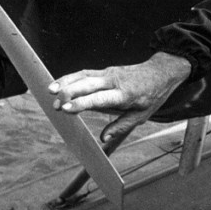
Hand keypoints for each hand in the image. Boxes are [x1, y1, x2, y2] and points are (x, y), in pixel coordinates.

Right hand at [48, 52, 191, 142]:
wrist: (161, 72)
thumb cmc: (152, 96)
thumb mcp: (141, 116)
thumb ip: (121, 126)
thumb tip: (103, 138)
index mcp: (124, 95)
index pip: (99, 99)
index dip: (81, 103)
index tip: (65, 108)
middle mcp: (114, 82)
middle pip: (88, 84)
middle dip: (69, 92)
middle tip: (53, 103)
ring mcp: (109, 74)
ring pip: (84, 75)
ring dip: (66, 81)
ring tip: (49, 90)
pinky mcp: (105, 71)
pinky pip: (86, 73)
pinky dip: (71, 77)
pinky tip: (59, 84)